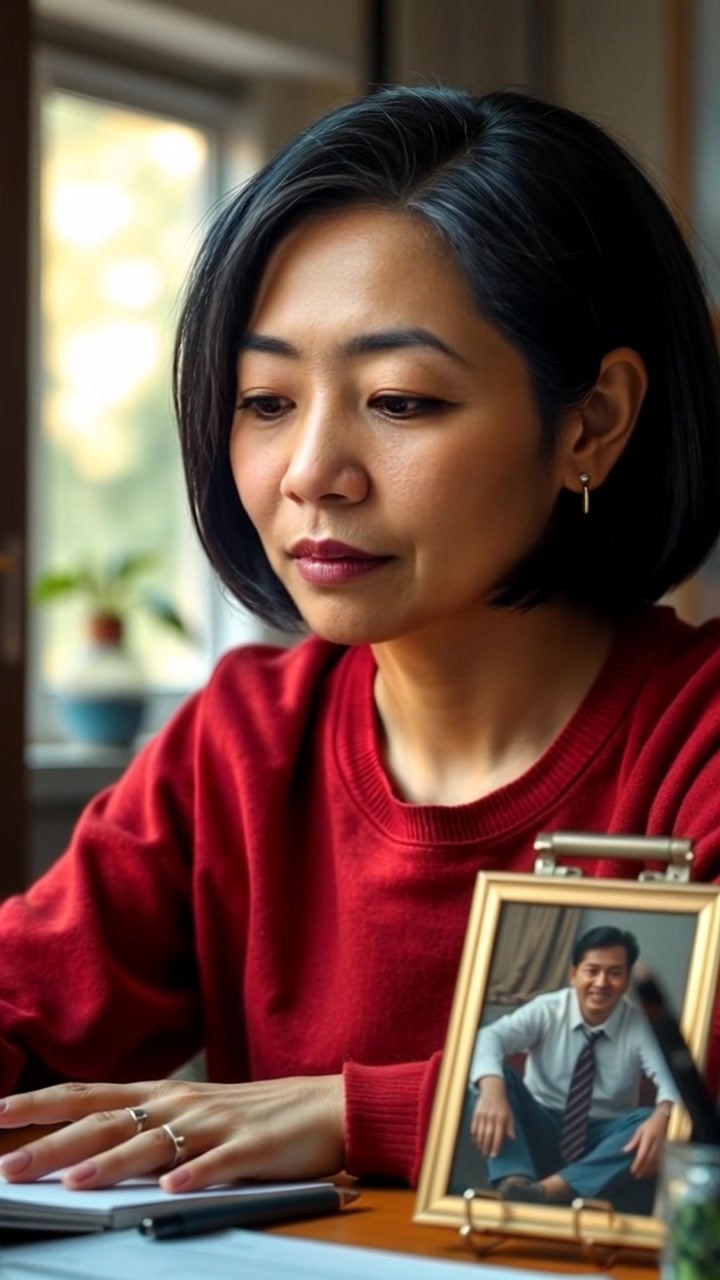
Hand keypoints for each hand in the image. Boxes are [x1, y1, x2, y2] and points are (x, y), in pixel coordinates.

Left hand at [0, 1076, 344, 1191]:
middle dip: (52, 1144)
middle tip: (7, 1166)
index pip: (87, 1097)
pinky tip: (171, 1190)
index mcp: (161, 1096)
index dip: (40, 1105)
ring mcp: (215, 1124)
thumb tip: (83, 1153)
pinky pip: (219, 1163)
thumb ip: (143, 1130)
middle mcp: (179, 1104)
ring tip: (75, 1183)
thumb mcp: (190, 1116)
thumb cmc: (254, 1116)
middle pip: (106, 1122)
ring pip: (154, 1144)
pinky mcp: (252, 1147)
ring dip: (112, 1164)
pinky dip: (194, 1175)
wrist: (325, 1106)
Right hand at [469, 1076, 514, 1156]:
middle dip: (486, 1146)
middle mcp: (491, 1117)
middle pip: (488, 1135)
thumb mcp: (510, 1114)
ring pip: (480, 1132)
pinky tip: (475, 1141)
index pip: (498, 1135)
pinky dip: (474, 1135)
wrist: (492, 1090)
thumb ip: (511, 1127)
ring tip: (480, 1150)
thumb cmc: (503, 1104)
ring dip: (479, 1143)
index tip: (494, 1155)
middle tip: (486, 1155)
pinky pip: (473, 1126)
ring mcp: (482, 1115)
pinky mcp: (476, 1113)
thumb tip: (512, 1139)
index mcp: (501, 1118)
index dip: (496, 1146)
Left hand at [623, 1107, 668, 1177]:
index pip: (642, 1154)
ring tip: (641, 1177)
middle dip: (642, 1169)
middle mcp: (655, 1146)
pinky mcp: (663, 1151)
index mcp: (648, 1139)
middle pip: (648, 1160)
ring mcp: (660, 1149)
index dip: (637, 1163)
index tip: (632, 1171)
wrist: (663, 1121)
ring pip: (654, 1162)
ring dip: (648, 1171)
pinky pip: (658, 1162)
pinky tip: (650, 1173)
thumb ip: (633, 1141)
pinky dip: (654, 1168)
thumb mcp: (640, 1130)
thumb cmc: (649, 1125)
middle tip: (636, 1177)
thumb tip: (625, 1151)